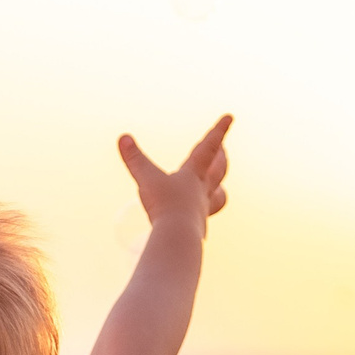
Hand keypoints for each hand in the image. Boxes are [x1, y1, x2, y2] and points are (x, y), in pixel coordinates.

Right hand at [116, 114, 230, 231]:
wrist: (177, 238)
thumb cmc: (165, 206)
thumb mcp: (146, 179)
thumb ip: (134, 159)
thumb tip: (123, 137)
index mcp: (194, 174)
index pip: (209, 147)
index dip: (219, 131)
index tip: (231, 116)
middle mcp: (202, 191)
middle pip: (218, 171)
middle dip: (221, 158)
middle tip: (223, 150)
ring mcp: (202, 210)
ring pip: (218, 196)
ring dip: (219, 189)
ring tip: (219, 188)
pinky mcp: (197, 227)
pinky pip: (204, 216)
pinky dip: (202, 212)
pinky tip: (194, 216)